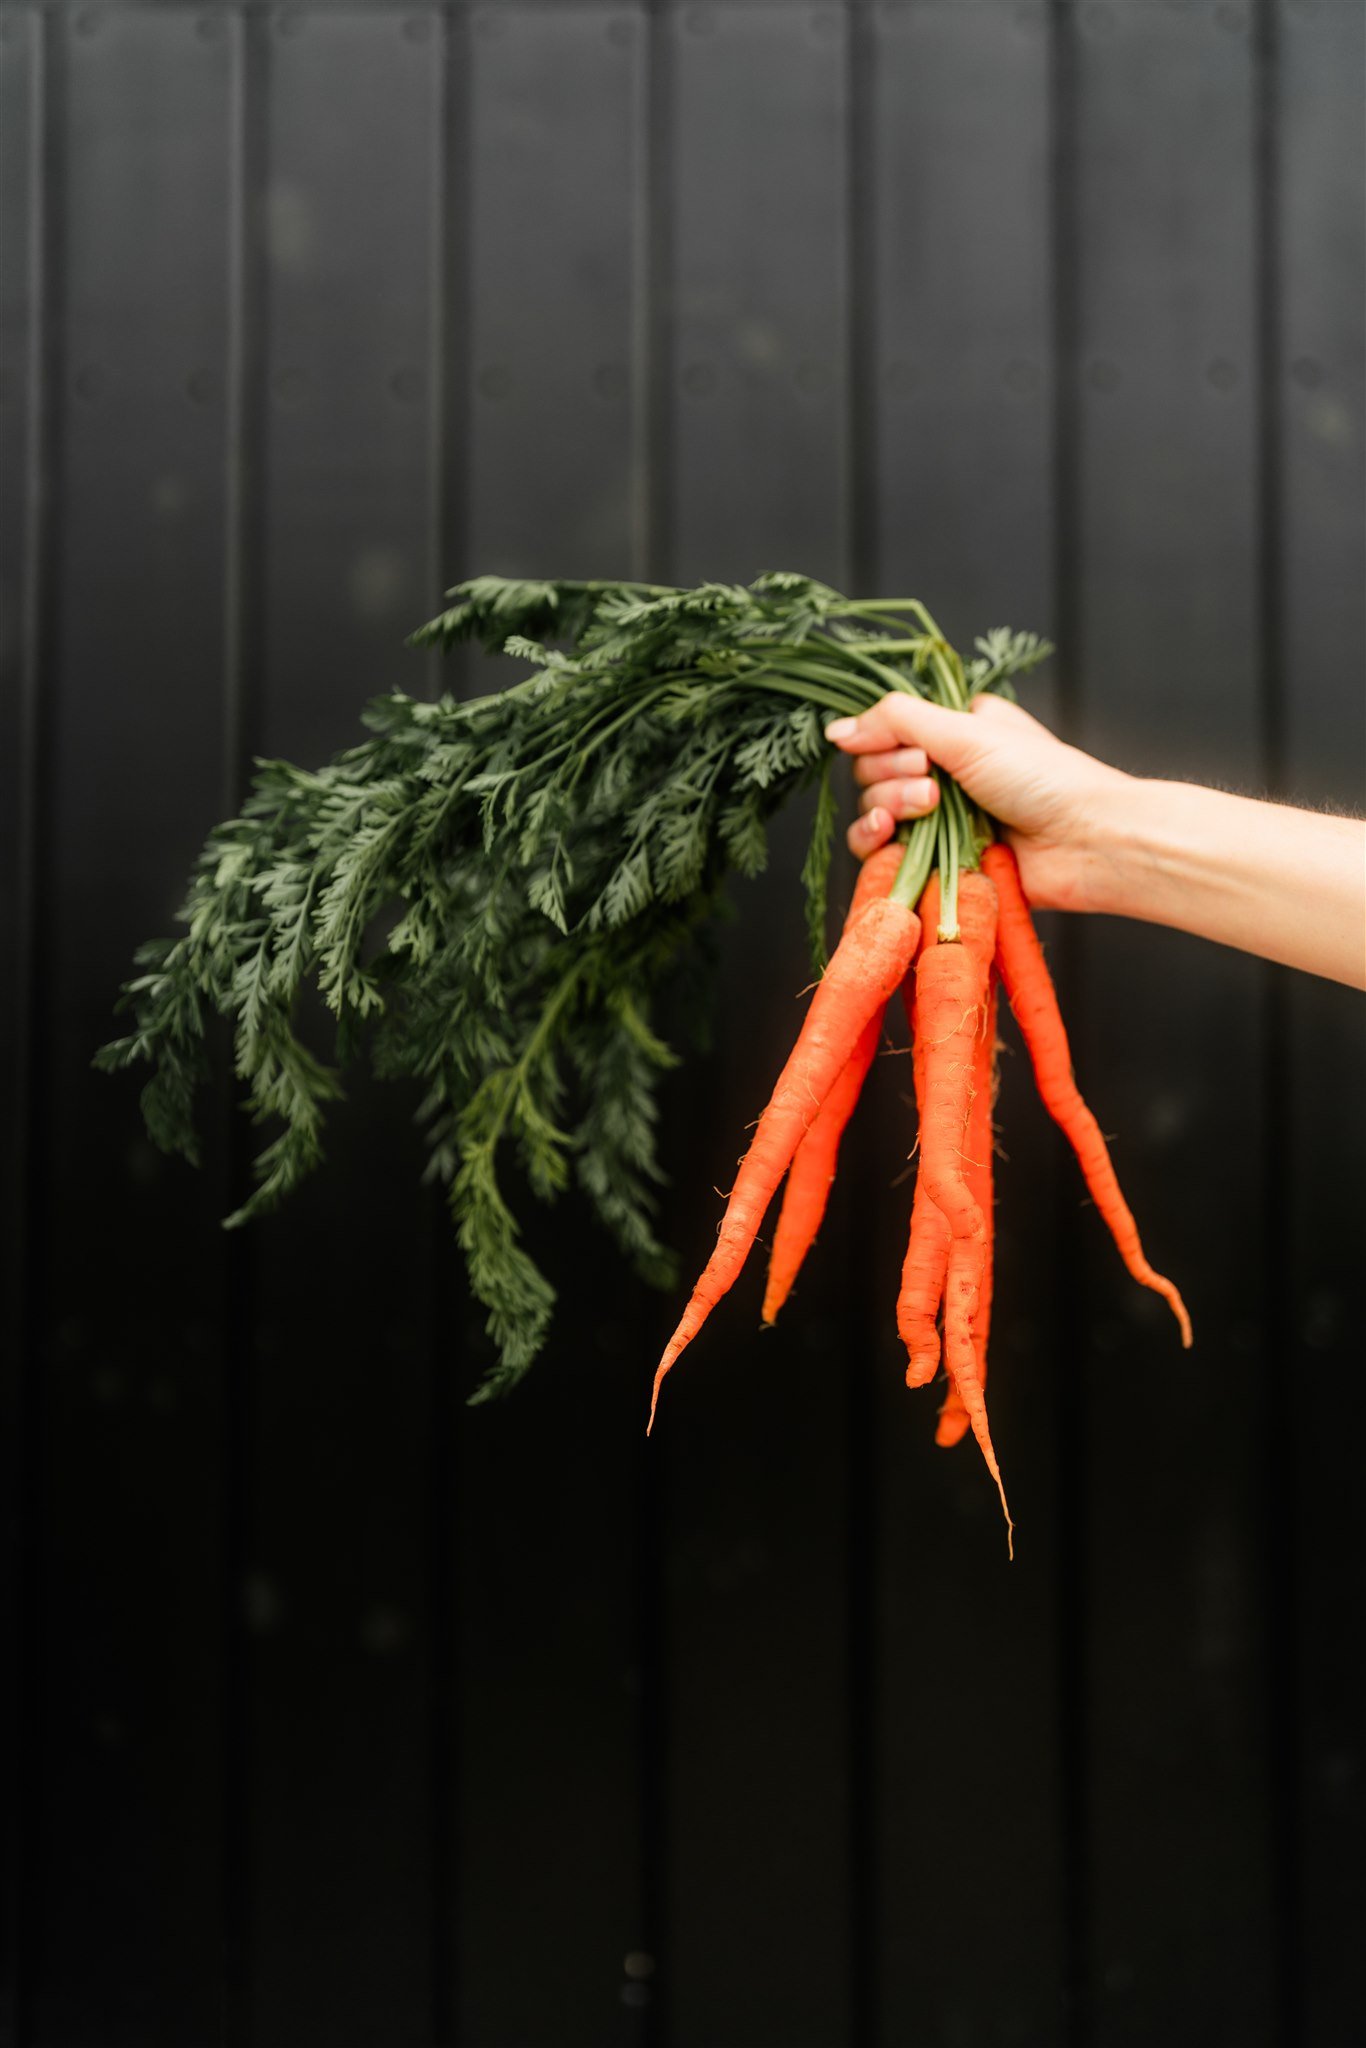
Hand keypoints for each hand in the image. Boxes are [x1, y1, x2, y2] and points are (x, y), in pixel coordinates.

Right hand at [825, 693, 1130, 911]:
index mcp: (955, 730)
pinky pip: (880, 854)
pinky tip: (889, 836)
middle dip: (892, 776)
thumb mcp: (967, 731)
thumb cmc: (1042, 778)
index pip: (885, 730)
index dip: (884, 740)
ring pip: (873, 811)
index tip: (913, 748)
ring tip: (928, 809)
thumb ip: (896, 721)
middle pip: (872, 772)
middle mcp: (943, 772)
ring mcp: (939, 820)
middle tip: (932, 781)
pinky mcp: (936, 862)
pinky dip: (876, 843)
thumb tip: (834, 731)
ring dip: (888, 807)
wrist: (1085, 842)